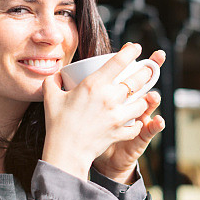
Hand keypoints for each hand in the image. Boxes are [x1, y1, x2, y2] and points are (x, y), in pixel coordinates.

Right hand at [41, 43, 164, 180]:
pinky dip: (137, 123)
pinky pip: (136, 125)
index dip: (131, 51)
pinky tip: (135, 121)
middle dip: (147, 71)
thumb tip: (56, 76)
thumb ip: (53, 82)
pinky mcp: (121, 131)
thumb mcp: (51, 97)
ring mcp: (118, 115)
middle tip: (148, 68)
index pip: (119, 61)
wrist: (66, 152)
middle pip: (138, 80)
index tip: (135, 47)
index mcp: (94, 84)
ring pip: (142, 102)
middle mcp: (110, 97)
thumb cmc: (58, 124)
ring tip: (145, 95)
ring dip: (145, 98)